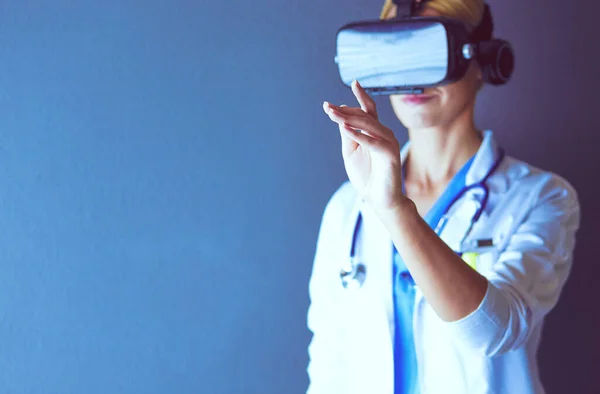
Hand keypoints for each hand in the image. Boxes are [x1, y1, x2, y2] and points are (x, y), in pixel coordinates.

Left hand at [323, 80, 408, 212]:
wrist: (379, 199)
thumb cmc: (366, 175)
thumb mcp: (351, 152)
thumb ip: (348, 135)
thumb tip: (342, 116)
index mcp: (375, 131)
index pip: (367, 109)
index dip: (351, 102)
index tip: (329, 103)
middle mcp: (384, 133)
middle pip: (364, 115)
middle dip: (344, 111)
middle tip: (327, 108)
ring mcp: (389, 143)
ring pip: (368, 125)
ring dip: (348, 119)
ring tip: (332, 114)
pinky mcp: (390, 154)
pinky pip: (373, 142)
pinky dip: (359, 135)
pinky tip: (345, 128)